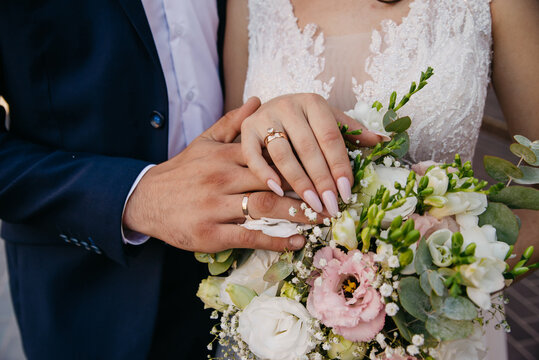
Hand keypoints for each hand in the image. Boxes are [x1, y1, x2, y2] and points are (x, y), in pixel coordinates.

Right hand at [123, 98, 318, 252]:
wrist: (146, 199)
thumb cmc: (182, 170)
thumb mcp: (204, 141)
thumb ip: (233, 123)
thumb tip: (258, 100)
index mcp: (225, 155)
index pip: (269, 155)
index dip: (299, 162)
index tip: (323, 169)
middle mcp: (222, 178)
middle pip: (273, 181)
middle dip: (305, 190)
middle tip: (331, 198)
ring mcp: (216, 207)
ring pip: (265, 208)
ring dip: (297, 215)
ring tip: (321, 219)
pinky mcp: (211, 233)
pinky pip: (249, 236)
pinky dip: (276, 240)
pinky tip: (296, 242)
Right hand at [241, 93, 382, 215]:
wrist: (268, 107)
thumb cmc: (304, 120)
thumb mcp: (328, 119)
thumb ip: (351, 131)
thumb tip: (383, 140)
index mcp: (313, 102)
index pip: (330, 137)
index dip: (340, 165)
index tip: (347, 191)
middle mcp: (288, 105)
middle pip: (308, 148)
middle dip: (322, 180)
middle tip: (331, 205)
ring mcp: (265, 117)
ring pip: (283, 154)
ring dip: (299, 182)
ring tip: (312, 204)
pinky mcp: (246, 129)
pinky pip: (253, 155)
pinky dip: (264, 173)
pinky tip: (278, 190)